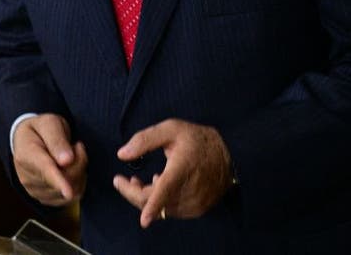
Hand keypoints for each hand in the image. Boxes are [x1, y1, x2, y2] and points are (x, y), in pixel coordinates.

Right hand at [12, 114, 87, 206]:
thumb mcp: (49, 123)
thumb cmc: (40, 129)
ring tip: (70, 157)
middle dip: (79, 162)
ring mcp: (35, 190)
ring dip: (79, 173)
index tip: (68, 193)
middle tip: (77, 146)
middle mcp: (27, 177)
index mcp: (26, 154)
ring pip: (72, 190)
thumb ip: (57, 140)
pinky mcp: (45, 199)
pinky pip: (72, 198)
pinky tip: (70, 171)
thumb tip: (67, 161)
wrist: (27, 140)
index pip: (45, 169)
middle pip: (66, 178)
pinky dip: (77, 184)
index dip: (58, 181)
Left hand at [112, 119, 233, 227]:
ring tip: (137, 181)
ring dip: (144, 198)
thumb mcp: (170, 129)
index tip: (144, 221)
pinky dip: (159, 203)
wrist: (230, 154)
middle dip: (132, 193)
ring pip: (161, 209)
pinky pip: (171, 211)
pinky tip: (158, 186)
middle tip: (120, 181)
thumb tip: (121, 154)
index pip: (165, 192)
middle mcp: (189, 190)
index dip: (153, 207)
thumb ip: (144, 140)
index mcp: (181, 169)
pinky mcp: (198, 209)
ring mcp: (195, 203)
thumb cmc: (197, 140)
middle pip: (154, 203)